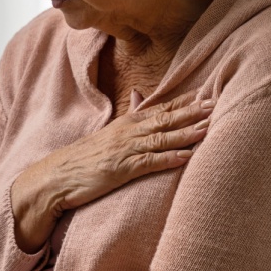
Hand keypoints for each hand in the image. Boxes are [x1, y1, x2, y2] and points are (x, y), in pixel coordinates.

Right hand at [10, 93, 214, 251]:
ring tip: (209, 127)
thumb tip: (141, 97)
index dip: (184, 101)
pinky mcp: (120, 170)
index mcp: (125, 124)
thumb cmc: (82, 160)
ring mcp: (124, 150)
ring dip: (186, 133)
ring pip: (161, 138)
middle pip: (164, 119)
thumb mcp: (107, 136)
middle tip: (216, 103)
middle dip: (191, 112)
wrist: (55, 177)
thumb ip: (128, 119)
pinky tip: (186, 157)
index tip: (207, 93)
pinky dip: (168, 159)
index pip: (160, 108)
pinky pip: (149, 163)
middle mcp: (127, 133)